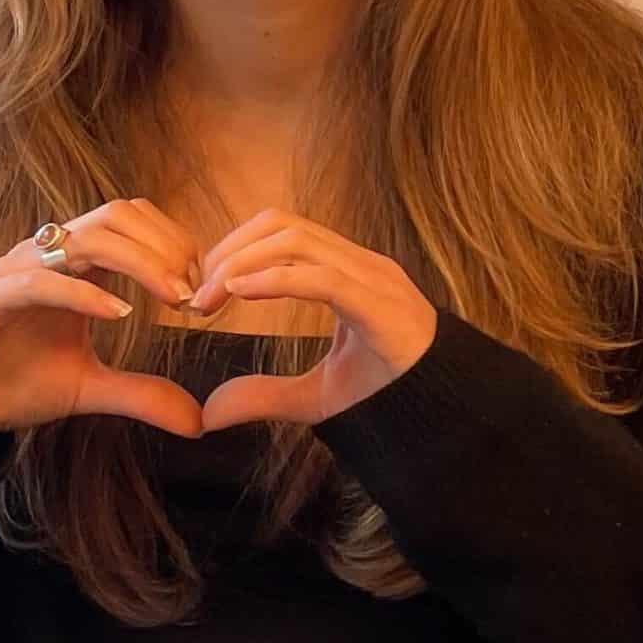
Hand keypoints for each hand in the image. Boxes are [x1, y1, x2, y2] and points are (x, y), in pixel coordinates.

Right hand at [0, 199, 205, 443]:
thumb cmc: (9, 382)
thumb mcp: (87, 389)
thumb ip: (140, 395)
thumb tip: (198, 421)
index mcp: (73, 264)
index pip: (134, 224)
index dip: (176, 248)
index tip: (204, 294)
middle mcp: (46, 254)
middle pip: (117, 215)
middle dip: (166, 246)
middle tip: (194, 294)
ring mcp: (16, 270)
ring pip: (85, 236)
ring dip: (139, 261)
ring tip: (173, 297)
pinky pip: (39, 280)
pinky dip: (82, 292)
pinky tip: (119, 315)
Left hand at [189, 210, 438, 430]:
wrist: (445, 417)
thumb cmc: (387, 396)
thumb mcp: (313, 398)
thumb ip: (264, 397)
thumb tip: (210, 413)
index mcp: (346, 273)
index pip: (283, 232)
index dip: (235, 249)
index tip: (202, 291)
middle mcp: (360, 265)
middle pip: (283, 224)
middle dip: (231, 250)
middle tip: (197, 294)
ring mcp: (374, 280)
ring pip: (298, 240)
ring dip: (244, 262)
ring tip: (211, 296)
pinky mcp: (382, 307)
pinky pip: (323, 278)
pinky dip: (275, 279)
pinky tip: (240, 292)